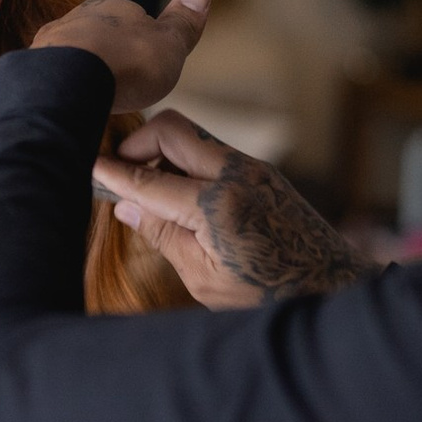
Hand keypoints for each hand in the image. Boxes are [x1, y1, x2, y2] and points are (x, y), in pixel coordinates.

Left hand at [31, 0, 210, 112]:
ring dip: (85, 76)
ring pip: (73, 59)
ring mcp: (50, 42)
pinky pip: (53, 80)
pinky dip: (64, 91)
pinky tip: (72, 106)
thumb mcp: (170, 43)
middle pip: (99, 39)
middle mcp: (77, 17)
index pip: (131, 21)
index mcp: (113, 6)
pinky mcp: (31, 69)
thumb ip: (183, 22)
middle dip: (110, 61)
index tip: (149, 70)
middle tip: (122, 90)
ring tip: (97, 102)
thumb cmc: (128, 62)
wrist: (71, 82)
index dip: (144, 46)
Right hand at [92, 109, 363, 308]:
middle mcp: (235, 174)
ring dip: (162, 152)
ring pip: (192, 136)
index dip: (112, 173)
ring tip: (148, 188)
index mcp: (215, 206)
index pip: (148, 179)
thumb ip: (164, 236)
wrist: (332, 286)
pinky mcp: (262, 171)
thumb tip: (126, 208)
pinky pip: (212, 151)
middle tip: (120, 172)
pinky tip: (178, 195)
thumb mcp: (203, 278)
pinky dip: (186, 162)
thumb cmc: (267, 293)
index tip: (89, 168)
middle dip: (137, 144)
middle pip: (171, 128)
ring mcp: (253, 168)